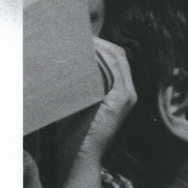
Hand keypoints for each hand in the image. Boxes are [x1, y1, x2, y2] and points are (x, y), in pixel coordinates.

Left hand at [56, 38, 136, 168]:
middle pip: (118, 53)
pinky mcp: (122, 99)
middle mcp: (128, 93)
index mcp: (120, 93)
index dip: (98, 44)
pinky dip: (97, 55)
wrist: (79, 156)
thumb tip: (59, 58)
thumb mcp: (77, 100)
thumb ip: (76, 81)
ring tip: (74, 37)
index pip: (114, 58)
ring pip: (116, 56)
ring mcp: (127, 95)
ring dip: (96, 44)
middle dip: (98, 40)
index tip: (75, 35)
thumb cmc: (73, 132)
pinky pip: (113, 67)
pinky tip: (79, 51)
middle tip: (73, 31)